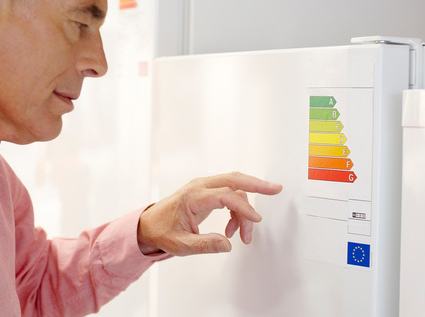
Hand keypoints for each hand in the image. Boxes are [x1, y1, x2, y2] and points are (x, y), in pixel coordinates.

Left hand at [137, 172, 282, 255]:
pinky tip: (232, 229)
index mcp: (192, 197)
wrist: (149, 224)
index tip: (255, 221)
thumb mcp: (180, 245)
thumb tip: (227, 244)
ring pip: (234, 186)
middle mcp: (199, 186)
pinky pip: (229, 194)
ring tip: (243, 234)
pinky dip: (236, 210)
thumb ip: (204, 245)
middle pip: (234, 178)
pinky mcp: (206, 191)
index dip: (243, 207)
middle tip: (276, 189)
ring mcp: (203, 187)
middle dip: (256, 184)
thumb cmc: (162, 232)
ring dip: (244, 208)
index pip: (225, 195)